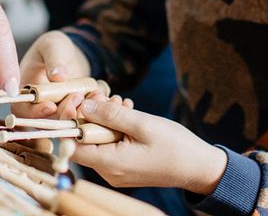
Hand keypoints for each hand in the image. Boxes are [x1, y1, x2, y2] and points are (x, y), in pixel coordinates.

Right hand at [13, 31, 91, 118]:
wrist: (73, 55)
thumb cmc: (56, 47)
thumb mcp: (53, 45)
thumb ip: (53, 59)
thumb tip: (57, 76)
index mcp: (25, 93)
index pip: (22, 110)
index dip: (35, 112)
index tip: (51, 106)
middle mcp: (40, 108)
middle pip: (49, 121)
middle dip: (64, 113)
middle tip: (78, 97)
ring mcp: (59, 113)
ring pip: (70, 122)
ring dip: (84, 113)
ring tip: (96, 94)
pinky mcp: (76, 114)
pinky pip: (86, 117)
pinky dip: (96, 110)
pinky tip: (104, 96)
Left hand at [72, 99, 226, 194]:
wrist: (199, 167)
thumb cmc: (176, 146)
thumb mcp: (143, 124)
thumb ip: (111, 115)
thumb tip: (84, 106)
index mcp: (111, 164)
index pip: (71, 146)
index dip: (68, 121)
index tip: (79, 99)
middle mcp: (109, 172)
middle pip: (83, 141)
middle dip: (90, 115)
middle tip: (105, 96)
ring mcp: (116, 171)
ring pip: (97, 140)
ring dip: (104, 119)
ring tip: (121, 103)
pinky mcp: (124, 167)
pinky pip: (109, 145)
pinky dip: (114, 127)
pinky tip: (127, 112)